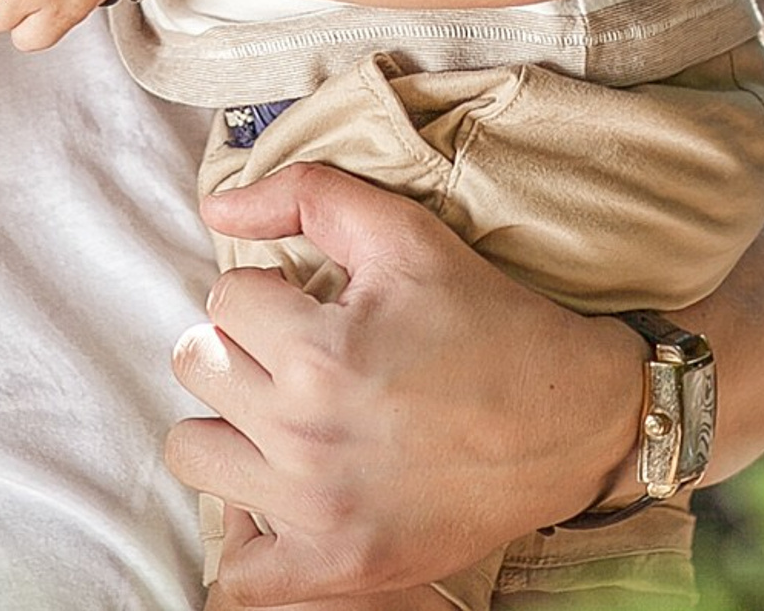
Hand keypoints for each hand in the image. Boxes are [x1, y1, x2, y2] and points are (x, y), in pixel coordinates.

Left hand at [165, 166, 639, 602]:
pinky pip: (238, 569)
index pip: (223, 295)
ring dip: (229, 424)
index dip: (269, 287)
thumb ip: (303, 193)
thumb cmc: (486, 317)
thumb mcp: (402, 231)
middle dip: (243, 344)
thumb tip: (215, 209)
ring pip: (192, 453)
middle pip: (197, 366)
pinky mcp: (339, 568)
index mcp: (320, 352)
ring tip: (283, 410)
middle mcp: (308, 437)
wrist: (572, 419)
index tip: (313, 302)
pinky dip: (248, 529)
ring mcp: (318, 513)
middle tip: (298, 350)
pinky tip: (282, 489)